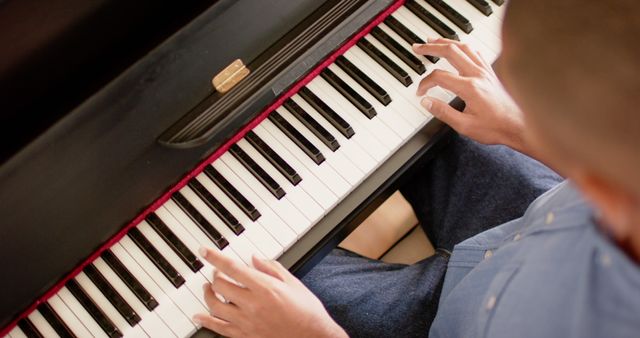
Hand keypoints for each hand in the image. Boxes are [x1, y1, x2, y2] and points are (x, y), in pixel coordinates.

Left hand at [194, 248, 347, 337]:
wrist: (313, 337)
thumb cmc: (307, 311)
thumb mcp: (293, 283)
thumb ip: (271, 268)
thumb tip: (254, 259)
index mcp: (264, 287)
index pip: (232, 268)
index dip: (214, 257)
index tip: (204, 251)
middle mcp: (252, 304)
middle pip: (220, 286)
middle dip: (215, 275)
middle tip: (216, 271)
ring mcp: (247, 322)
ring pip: (215, 306)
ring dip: (208, 295)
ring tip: (208, 289)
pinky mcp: (246, 336)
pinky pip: (219, 328)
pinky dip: (206, 321)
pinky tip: (199, 316)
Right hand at [412, 38, 528, 153]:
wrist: (519, 126)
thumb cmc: (496, 127)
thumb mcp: (464, 126)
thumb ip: (442, 112)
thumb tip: (426, 102)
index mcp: (470, 87)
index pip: (439, 76)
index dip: (425, 83)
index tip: (420, 92)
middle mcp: (478, 74)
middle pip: (450, 51)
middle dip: (431, 47)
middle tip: (418, 48)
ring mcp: (486, 71)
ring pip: (463, 47)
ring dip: (446, 42)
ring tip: (433, 41)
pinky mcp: (491, 72)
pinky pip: (475, 52)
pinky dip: (462, 47)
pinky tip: (457, 48)